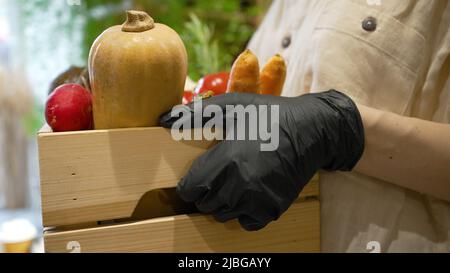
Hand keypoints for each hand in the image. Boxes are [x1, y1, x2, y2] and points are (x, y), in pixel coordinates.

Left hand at [159, 90, 363, 230]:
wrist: (312, 130)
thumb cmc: (268, 115)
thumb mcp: (231, 106)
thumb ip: (195, 113)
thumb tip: (164, 119)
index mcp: (227, 161)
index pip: (191, 189)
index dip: (189, 182)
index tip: (197, 173)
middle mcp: (240, 186)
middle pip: (205, 204)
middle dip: (205, 191)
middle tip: (217, 174)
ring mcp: (258, 201)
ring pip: (223, 214)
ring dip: (222, 202)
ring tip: (233, 181)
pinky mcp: (272, 209)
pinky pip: (245, 222)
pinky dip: (242, 212)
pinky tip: (249, 193)